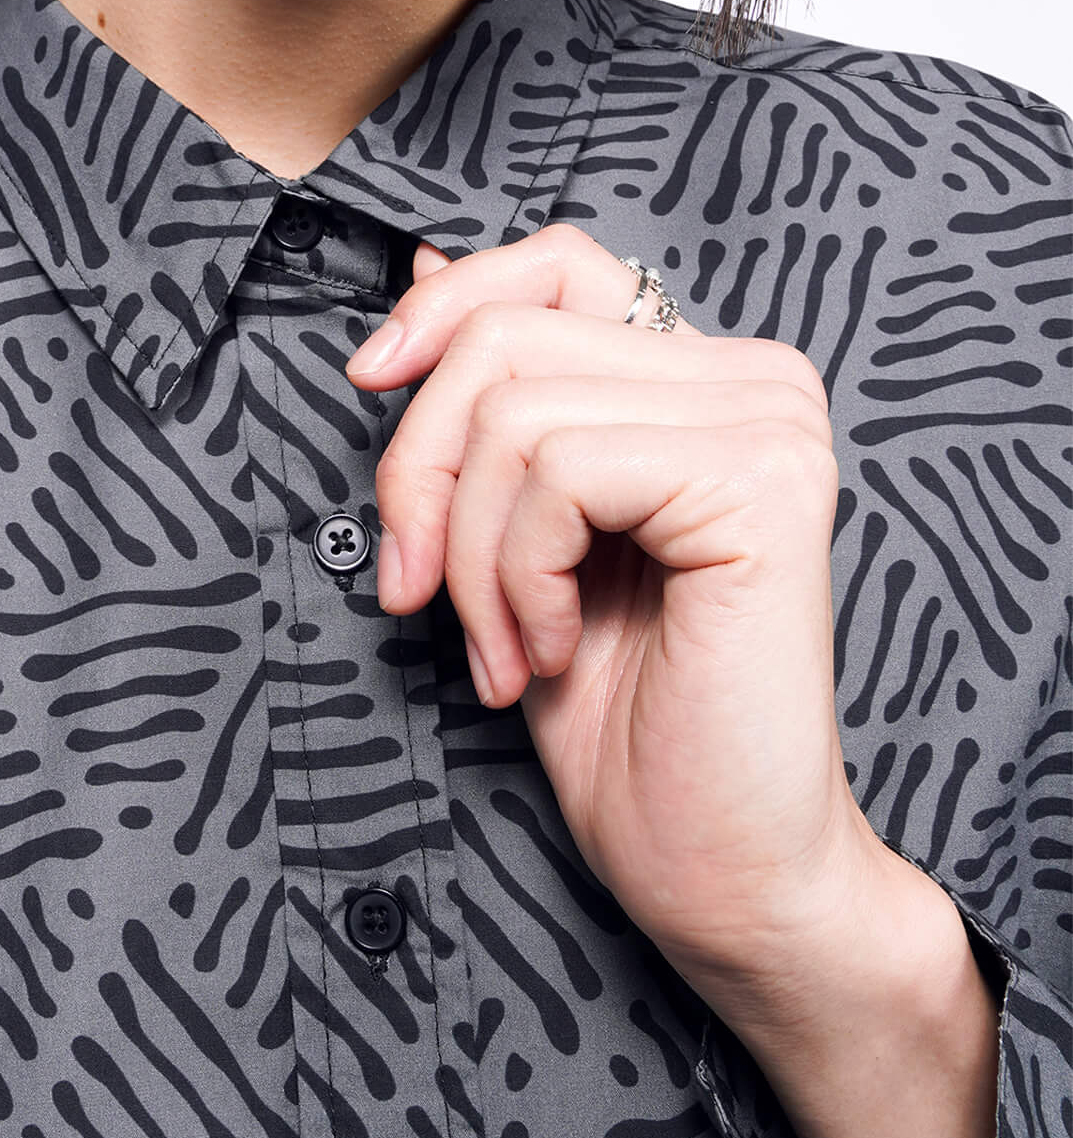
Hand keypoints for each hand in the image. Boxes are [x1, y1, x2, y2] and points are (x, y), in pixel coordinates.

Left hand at [344, 222, 885, 996]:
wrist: (720, 874)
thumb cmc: (624, 721)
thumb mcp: (517, 533)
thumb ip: (496, 401)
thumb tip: (423, 264)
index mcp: (708, 376)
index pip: (555, 263)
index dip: (444, 307)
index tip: (368, 381)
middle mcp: (758, 379)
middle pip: (504, 340)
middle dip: (423, 471)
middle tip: (418, 590)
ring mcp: (768, 425)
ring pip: (514, 411)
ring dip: (468, 552)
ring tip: (504, 647)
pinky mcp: (760, 485)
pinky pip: (558, 471)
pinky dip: (515, 574)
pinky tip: (550, 651)